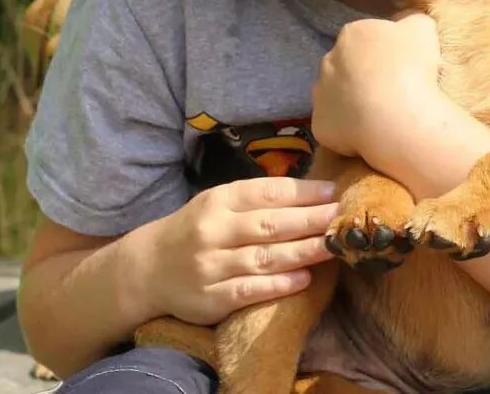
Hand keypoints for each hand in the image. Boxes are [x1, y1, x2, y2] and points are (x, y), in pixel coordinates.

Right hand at [138, 177, 337, 324]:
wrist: (148, 268)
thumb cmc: (198, 228)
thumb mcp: (220, 203)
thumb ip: (258, 198)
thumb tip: (313, 192)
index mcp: (220, 200)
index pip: (267, 193)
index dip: (302, 193)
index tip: (333, 192)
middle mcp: (214, 230)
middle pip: (271, 224)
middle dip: (311, 220)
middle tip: (341, 218)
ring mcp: (212, 265)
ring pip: (265, 257)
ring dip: (303, 252)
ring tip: (333, 246)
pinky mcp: (211, 298)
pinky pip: (250, 290)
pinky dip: (279, 285)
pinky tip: (305, 279)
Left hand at [311, 13, 440, 159]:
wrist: (396, 118)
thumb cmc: (411, 68)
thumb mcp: (423, 29)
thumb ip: (412, 19)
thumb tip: (407, 21)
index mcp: (351, 35)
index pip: (363, 38)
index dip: (381, 52)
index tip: (399, 66)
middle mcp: (328, 61)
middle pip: (346, 65)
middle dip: (363, 75)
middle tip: (391, 91)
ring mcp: (320, 94)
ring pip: (336, 95)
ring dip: (352, 102)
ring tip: (380, 115)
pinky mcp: (320, 125)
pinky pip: (334, 125)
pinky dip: (348, 129)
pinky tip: (369, 134)